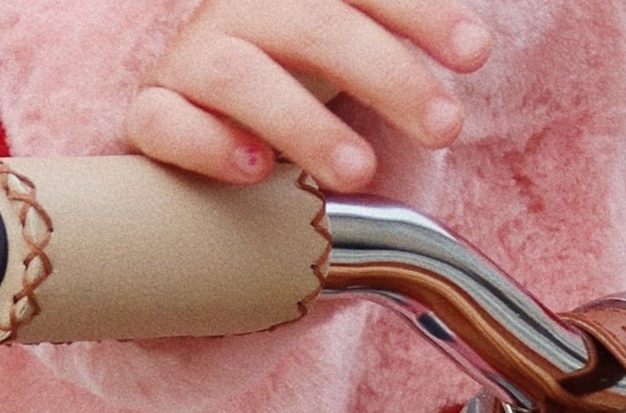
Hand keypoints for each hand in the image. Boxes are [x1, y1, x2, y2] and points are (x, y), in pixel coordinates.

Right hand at [128, 0, 491, 191]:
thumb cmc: (300, 134)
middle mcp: (244, 11)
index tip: (475, 54)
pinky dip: (210, 145)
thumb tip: (475, 43)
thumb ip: (398, 64)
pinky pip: (166, 123)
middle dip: (388, 74)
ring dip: (305, 122)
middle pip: (314, 22)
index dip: (420, 13)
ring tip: (359, 172)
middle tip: (445, 128)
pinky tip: (256, 172)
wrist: (207, 182)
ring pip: (239, 73)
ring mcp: (190, 60)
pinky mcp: (150, 117)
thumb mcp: (360, 88)